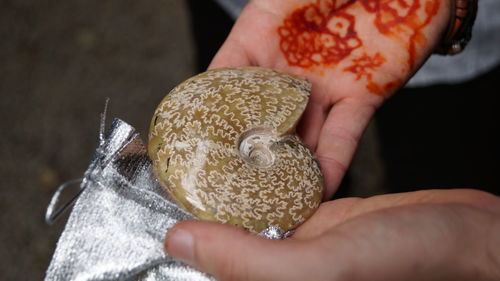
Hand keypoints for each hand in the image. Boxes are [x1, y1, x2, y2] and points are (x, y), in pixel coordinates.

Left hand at [165, 189, 499, 280]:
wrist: (462, 236)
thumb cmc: (405, 264)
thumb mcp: (319, 269)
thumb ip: (246, 262)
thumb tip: (177, 241)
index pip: (214, 279)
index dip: (180, 261)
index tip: (147, 231)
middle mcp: (281, 276)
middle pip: (223, 254)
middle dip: (195, 228)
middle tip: (159, 195)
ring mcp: (298, 250)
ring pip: (245, 227)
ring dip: (221, 205)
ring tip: (188, 177)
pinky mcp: (314, 223)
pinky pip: (272, 206)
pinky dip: (254, 188)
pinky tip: (236, 168)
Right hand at [209, 0, 451, 197]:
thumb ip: (256, 23)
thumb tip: (217, 64)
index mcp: (260, 38)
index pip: (225, 81)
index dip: (210, 112)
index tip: (195, 145)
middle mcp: (288, 70)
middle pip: (261, 117)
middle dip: (249, 151)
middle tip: (233, 184)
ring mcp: (324, 86)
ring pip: (301, 134)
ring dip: (288, 167)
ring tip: (271, 198)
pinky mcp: (363, 95)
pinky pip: (344, 135)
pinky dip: (332, 162)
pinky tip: (318, 187)